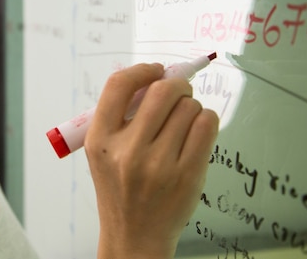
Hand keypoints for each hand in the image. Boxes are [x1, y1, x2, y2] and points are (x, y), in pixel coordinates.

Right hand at [85, 63, 218, 258]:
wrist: (134, 236)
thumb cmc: (120, 189)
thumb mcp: (103, 153)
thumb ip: (121, 117)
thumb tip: (155, 78)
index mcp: (100, 140)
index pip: (118, 86)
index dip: (141, 70)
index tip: (155, 70)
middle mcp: (127, 151)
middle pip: (162, 91)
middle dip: (176, 84)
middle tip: (179, 92)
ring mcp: (159, 164)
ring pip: (189, 107)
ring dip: (191, 107)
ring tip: (184, 122)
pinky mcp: (188, 175)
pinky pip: (207, 125)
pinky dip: (206, 120)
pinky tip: (197, 131)